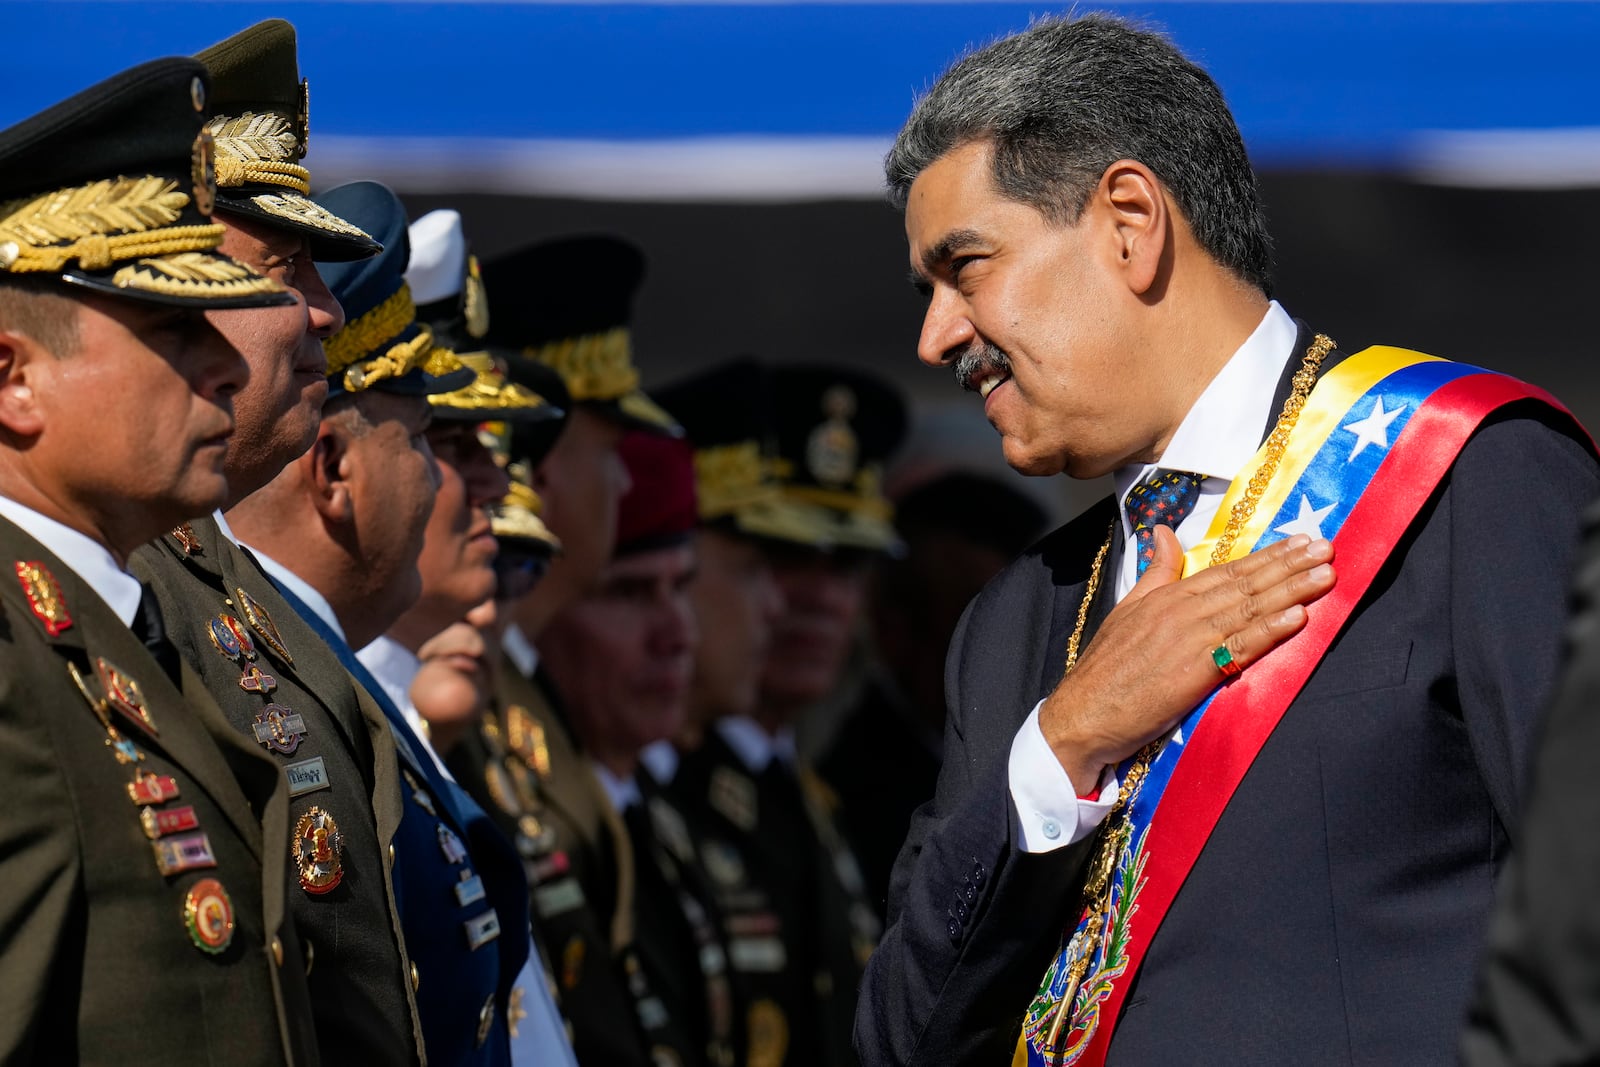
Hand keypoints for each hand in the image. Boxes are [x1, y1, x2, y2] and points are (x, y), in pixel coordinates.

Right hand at [1040, 527, 1335, 792]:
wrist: (1083, 715)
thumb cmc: (1105, 671)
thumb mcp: (1128, 609)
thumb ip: (1155, 572)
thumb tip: (1163, 533)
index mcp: (1168, 595)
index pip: (1227, 570)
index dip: (1268, 556)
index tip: (1300, 542)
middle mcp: (1182, 610)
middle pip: (1245, 583)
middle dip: (1289, 565)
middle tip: (1327, 548)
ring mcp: (1189, 639)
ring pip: (1249, 608)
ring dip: (1291, 590)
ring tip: (1324, 575)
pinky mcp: (1194, 671)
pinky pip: (1240, 646)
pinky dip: (1270, 630)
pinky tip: (1298, 617)